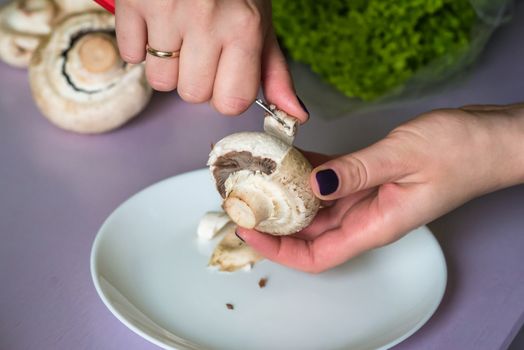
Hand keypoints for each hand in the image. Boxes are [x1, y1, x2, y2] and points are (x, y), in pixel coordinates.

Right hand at [114, 0, 307, 118]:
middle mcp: (209, 21)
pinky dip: (140, 45)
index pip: (231, 102)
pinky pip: (131, 54)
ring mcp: (169, 11)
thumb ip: (274, 72)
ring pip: (160, 81)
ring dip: (166, 65)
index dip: (224, 94)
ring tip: (177, 34)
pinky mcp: (136, 2)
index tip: (223, 75)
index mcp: (245, 29)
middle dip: (194, 78)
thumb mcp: (260, 25)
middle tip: (199, 48)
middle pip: (192, 95)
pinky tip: (155, 23)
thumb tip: (295, 115)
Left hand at [237, 104, 523, 271]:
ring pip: (316, 207)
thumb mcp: (402, 157)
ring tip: (258, 178)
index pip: (316, 255)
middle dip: (274, 222)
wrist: (492, 139)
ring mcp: (367, 198)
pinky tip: (291, 157)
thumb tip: (311, 183)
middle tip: (244, 199)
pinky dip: (309, 172)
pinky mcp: (369, 178)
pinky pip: (330, 181)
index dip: (279, 249)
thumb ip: (355, 171)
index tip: (250, 228)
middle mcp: (366, 217)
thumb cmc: (461, 152)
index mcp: (375, 225)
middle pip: (309, 234)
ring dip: (287, 196)